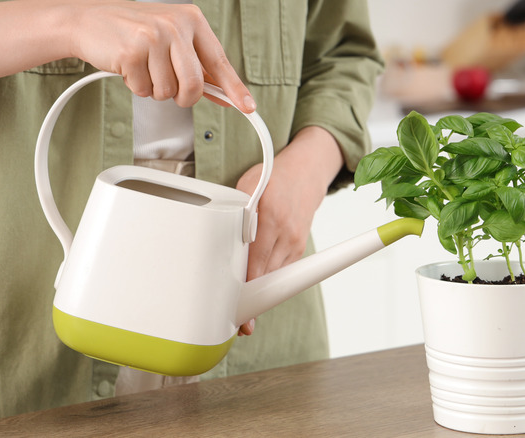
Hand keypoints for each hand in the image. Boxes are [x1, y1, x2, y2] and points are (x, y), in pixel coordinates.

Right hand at [71, 2, 253, 110]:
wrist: (87, 21)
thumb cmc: (132, 31)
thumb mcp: (171, 40)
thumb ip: (198, 66)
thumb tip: (224, 95)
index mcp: (191, 20)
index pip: (219, 61)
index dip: (234, 88)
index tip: (248, 106)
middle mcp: (175, 25)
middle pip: (193, 86)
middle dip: (181, 96)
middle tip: (167, 85)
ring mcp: (153, 37)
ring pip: (168, 91)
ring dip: (153, 88)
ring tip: (142, 66)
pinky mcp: (132, 52)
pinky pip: (143, 90)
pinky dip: (135, 86)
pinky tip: (128, 66)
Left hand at [234, 126, 344, 334]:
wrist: (306, 175)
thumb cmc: (273, 180)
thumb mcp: (247, 186)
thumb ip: (235, 212)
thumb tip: (218, 237)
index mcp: (269, 216)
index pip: (254, 261)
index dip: (246, 287)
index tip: (238, 307)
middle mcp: (285, 232)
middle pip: (265, 275)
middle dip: (251, 298)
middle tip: (238, 321)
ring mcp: (294, 243)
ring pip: (274, 277)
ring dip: (259, 292)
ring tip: (244, 312)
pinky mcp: (298, 249)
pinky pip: (280, 271)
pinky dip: (267, 279)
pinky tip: (256, 287)